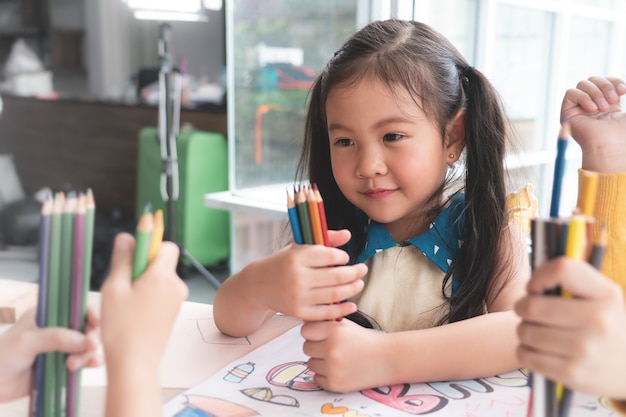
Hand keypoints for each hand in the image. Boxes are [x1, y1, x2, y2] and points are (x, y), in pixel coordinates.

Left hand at [0, 306, 100, 401]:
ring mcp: (61, 347)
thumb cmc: (2, 357)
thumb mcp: (27, 342)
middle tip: (89, 346)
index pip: (75, 308)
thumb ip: (55, 338)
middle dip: (90, 337)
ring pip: (86, 346)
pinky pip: (83, 361)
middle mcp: (58, 329)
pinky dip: (89, 363)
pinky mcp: (63, 364)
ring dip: (86, 354)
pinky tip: (91, 366)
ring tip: (72, 365)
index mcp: (48, 315)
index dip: (89, 314)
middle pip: (86, 327)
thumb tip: (84, 340)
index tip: (94, 324)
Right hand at [100, 233, 187, 368]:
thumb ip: (122, 259)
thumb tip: (128, 237)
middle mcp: (176, 286)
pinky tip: (134, 312)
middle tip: (123, 283)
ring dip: (144, 283)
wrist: (135, 363)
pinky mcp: (174, 312)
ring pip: (160, 279)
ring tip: (126, 303)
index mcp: (163, 277)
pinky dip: (149, 296)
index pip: (166, 245)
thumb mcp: (114, 288)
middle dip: (143, 267)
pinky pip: (162, 294)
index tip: (134, 249)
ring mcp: (177, 301)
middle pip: (162, 262)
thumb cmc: (122, 328)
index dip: (150, 244)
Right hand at [245, 229, 366, 321]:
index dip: (343, 257)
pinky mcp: (298, 312)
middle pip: (336, 276)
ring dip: (352, 289)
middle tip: (363, 270)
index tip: (345, 258)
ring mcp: (298, 296)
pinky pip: (326, 312)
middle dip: (355, 273)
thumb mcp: (298, 246)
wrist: (258, 285)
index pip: (330, 256)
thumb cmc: (283, 262)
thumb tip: (348, 234)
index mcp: (296, 257)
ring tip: (359, 284)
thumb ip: (324, 239)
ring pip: (335, 294)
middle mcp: (297, 277)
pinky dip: (342, 310)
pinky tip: (352, 304)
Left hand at [301, 320, 389, 392]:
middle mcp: (332, 349)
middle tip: (331, 348)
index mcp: (335, 331)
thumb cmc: (365, 340)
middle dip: (316, 347)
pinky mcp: (335, 383)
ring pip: (310, 363)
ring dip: (320, 362)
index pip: (306, 331)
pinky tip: (339, 370)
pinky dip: (325, 375)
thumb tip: (304, 322)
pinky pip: (317, 378)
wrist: (386, 359)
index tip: (321, 335)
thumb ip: (325, 322)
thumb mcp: (346, 325)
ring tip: (336, 359)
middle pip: (306, 347)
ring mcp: (333, 368)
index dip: (313, 333)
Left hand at [515, 257, 625, 397]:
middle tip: (530, 312)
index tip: (535, 288)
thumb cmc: (603, 325)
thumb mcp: (601, 296)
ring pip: (525, 331)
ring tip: (538, 333)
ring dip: (524, 330)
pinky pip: (524, 355)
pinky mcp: (572, 374)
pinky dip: (525, 351)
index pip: (562, 269)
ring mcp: (585, 349)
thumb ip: (570, 279)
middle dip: (523, 307)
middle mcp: (598, 321)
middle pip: (532, 306)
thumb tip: (531, 286)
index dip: (539, 276)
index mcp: (605, 295)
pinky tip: (539, 350)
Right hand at [561, 76, 625, 172]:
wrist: (610, 145)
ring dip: (595, 93)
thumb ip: (625, 92)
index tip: (623, 91)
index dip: (614, 81)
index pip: (606, 81)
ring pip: (583, 84)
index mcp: (607, 102)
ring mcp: (579, 107)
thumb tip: (625, 87)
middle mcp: (591, 103)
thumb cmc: (622, 132)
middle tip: (612, 101)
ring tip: (602, 108)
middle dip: (605, 86)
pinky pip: (571, 93)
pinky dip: (583, 97)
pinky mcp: (567, 112)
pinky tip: (592, 109)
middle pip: (593, 79)